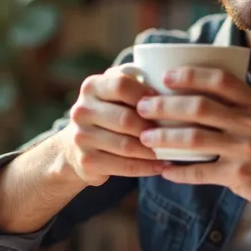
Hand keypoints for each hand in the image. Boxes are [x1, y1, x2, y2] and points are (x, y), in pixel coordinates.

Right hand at [60, 64, 168, 186]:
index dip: (146, 95)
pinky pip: (124, 166)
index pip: (121, 86)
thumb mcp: (113, 93)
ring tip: (174, 150)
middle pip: (126, 119)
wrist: (75, 148)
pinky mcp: (87, 162)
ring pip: (127, 145)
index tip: (165, 103)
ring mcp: (81, 138)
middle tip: (175, 132)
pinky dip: (147, 167)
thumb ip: (133, 82)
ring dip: (154, 150)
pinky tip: (162, 166)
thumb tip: (170, 85)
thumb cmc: (108, 114)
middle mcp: (82, 111)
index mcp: (91, 87)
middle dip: (153, 127)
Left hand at [135, 66, 250, 210]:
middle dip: (165, 106)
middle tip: (143, 106)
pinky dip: (179, 172)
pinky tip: (164, 170)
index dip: (190, 76)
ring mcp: (245, 150)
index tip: (165, 77)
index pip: (220, 80)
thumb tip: (194, 88)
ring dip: (164, 137)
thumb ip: (237, 101)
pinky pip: (201, 173)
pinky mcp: (240, 176)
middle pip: (199, 108)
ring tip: (145, 137)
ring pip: (194, 139)